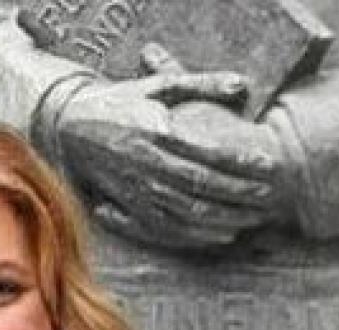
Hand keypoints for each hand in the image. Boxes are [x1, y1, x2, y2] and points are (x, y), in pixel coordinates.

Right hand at [54, 73, 290, 248]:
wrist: (69, 127)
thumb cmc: (119, 103)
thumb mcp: (158, 86)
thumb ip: (201, 85)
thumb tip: (243, 85)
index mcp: (157, 133)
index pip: (208, 152)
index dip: (241, 161)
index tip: (268, 165)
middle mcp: (147, 165)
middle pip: (202, 187)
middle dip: (240, 194)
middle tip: (270, 197)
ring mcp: (137, 190)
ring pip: (187, 212)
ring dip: (224, 219)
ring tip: (253, 219)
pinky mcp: (129, 207)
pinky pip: (166, 229)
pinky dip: (195, 236)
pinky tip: (220, 236)